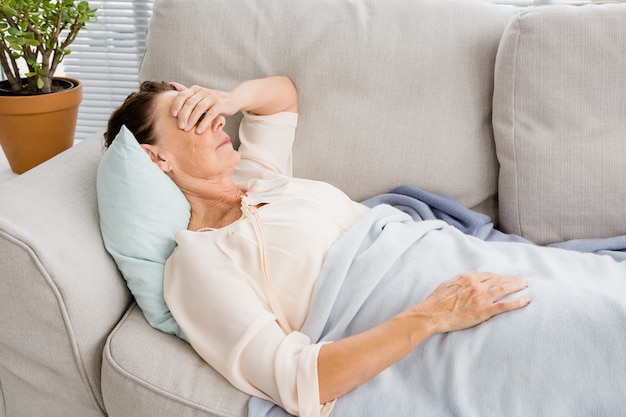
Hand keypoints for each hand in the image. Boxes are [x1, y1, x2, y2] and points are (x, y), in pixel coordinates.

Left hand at [169, 82, 236, 132]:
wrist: (231, 100)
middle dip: (183, 115)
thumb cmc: (211, 101)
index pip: (183, 95)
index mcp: (195, 89)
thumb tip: (171, 84)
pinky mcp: (220, 104)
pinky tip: (199, 131)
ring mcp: (212, 97)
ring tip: (187, 129)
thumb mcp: (198, 96)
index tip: (172, 115)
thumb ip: (186, 93)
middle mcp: (203, 91)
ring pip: (199, 108)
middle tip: (180, 126)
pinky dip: (204, 123)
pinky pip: (211, 114)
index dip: (177, 104)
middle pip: (190, 103)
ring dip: (192, 120)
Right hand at [414, 272, 529, 333]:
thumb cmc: (436, 301)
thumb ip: (459, 280)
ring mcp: (480, 298)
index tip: (505, 279)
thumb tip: (468, 276)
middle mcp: (476, 285)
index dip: (499, 277)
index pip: (488, 275)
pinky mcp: (483, 311)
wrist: (432, 314)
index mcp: (467, 278)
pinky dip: (516, 302)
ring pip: (503, 289)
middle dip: (511, 280)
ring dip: (516, 287)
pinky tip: (525, 300)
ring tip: (525, 286)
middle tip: (521, 281)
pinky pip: (504, 306)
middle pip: (498, 280)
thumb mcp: (447, 284)